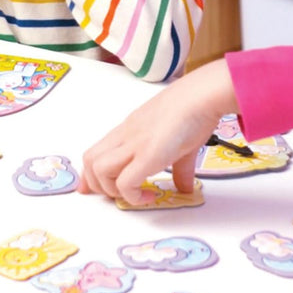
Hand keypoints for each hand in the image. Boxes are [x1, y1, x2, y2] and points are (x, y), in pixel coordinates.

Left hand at [77, 59, 238, 204]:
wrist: (202, 95)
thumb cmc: (195, 108)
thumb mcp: (183, 143)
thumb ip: (180, 168)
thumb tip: (185, 185)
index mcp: (131, 128)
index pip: (98, 150)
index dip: (91, 174)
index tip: (92, 189)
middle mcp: (127, 135)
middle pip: (90, 160)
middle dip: (96, 184)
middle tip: (116, 195)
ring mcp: (135, 144)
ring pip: (98, 169)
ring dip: (111, 190)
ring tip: (134, 194)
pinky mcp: (147, 155)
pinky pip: (124, 183)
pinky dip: (132, 196)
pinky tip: (149, 196)